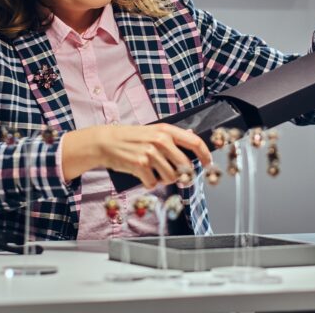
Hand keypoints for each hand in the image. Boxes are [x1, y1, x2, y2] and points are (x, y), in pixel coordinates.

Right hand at [61, 123, 211, 188]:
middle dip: (183, 175)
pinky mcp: (140, 166)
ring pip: (170, 178)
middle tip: (177, 177)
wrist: (105, 142)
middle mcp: (160, 141)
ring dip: (164, 180)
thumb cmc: (132, 137)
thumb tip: (193, 140)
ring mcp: (150, 153)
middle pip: (185, 166)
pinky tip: (143, 175)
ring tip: (155, 173)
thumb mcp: (152, 131)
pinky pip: (153, 183)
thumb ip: (171, 136)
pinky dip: (149, 183)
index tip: (208, 163)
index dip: (205, 154)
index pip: (194, 141)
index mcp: (166, 130)